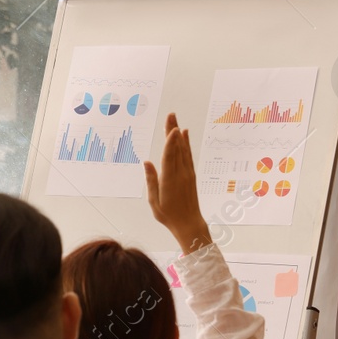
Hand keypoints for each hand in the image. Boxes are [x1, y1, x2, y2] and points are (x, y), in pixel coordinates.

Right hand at [144, 113, 212, 253]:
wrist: (189, 223)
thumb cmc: (169, 215)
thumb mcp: (154, 201)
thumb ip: (151, 180)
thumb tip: (147, 162)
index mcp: (170, 180)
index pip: (170, 157)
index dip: (171, 142)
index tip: (173, 129)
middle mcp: (180, 173)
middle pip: (176, 148)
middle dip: (173, 130)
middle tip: (171, 115)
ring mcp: (187, 172)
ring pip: (183, 149)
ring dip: (179, 134)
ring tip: (174, 120)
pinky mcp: (190, 174)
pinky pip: (188, 155)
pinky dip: (186, 143)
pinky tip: (184, 134)